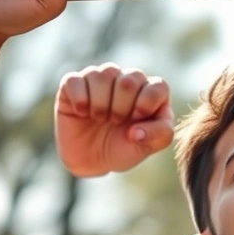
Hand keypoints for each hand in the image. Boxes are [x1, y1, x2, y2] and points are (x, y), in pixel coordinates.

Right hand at [55, 64, 174, 176]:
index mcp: (150, 92)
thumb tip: (137, 130)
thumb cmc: (123, 148)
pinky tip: (81, 112)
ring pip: (103, 75)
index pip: (158, 86)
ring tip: (99, 118)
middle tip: (116, 121)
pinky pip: (75, 80)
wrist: (90, 159)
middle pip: (130, 79)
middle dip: (123, 107)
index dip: (147, 103)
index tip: (136, 119)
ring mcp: (99, 78)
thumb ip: (159, 135)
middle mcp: (126, 80)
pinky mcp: (73, 83)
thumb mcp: (148, 147)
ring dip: (101, 104)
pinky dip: (79, 100)